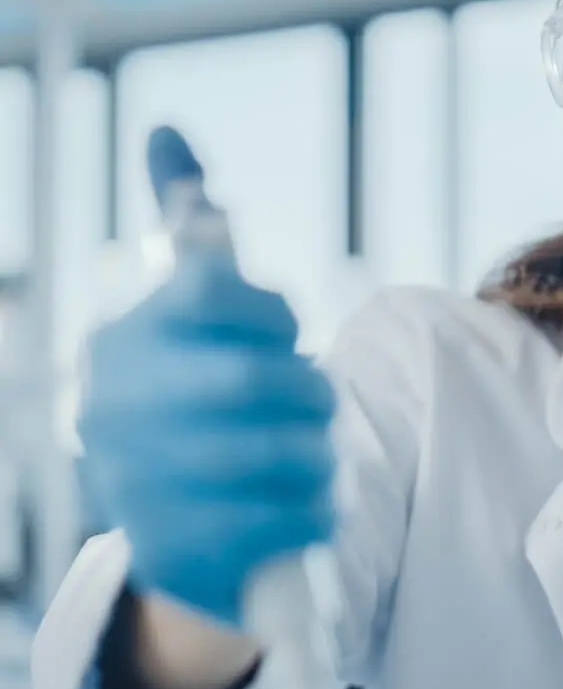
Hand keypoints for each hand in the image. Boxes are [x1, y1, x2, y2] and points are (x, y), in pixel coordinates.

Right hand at [78, 264, 335, 628]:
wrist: (176, 527)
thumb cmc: (200, 405)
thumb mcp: (190, 322)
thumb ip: (193, 238)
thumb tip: (170, 138)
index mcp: (122, 340)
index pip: (208, 290)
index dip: (272, 310)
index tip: (290, 332)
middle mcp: (112, 408)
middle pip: (247, 377)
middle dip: (310, 389)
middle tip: (323, 402)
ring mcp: (132, 484)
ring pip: (268, 453)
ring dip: (320, 451)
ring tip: (323, 455)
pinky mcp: (168, 550)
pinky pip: (275, 520)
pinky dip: (318, 507)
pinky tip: (318, 502)